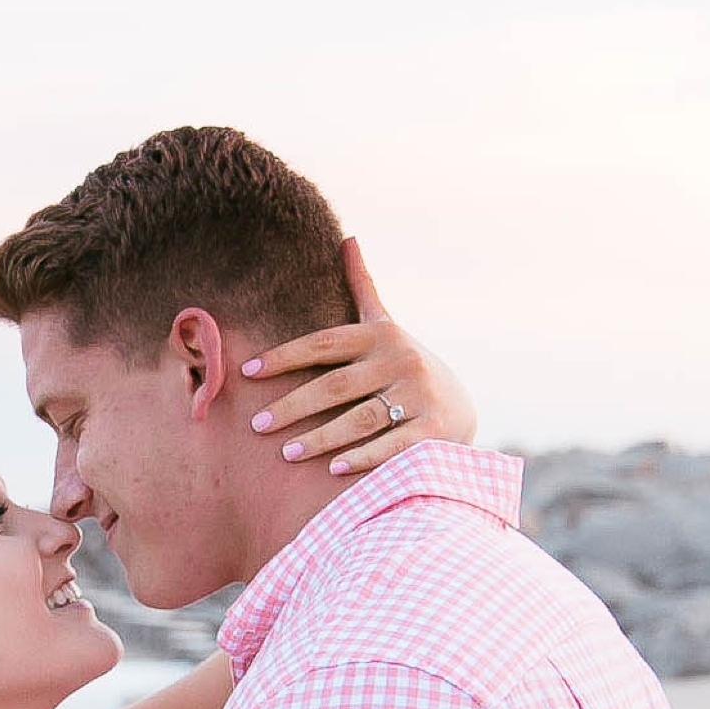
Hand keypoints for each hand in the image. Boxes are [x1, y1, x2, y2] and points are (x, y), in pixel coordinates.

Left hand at [239, 236, 475, 473]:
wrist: (460, 406)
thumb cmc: (404, 366)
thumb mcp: (386, 326)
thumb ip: (363, 288)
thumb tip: (348, 238)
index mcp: (381, 336)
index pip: (323, 343)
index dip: (285, 356)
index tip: (249, 371)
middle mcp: (401, 361)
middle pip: (336, 385)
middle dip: (294, 406)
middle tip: (258, 425)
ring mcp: (419, 396)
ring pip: (360, 418)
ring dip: (320, 438)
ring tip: (285, 453)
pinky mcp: (434, 430)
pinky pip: (391, 447)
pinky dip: (362, 458)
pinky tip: (331, 470)